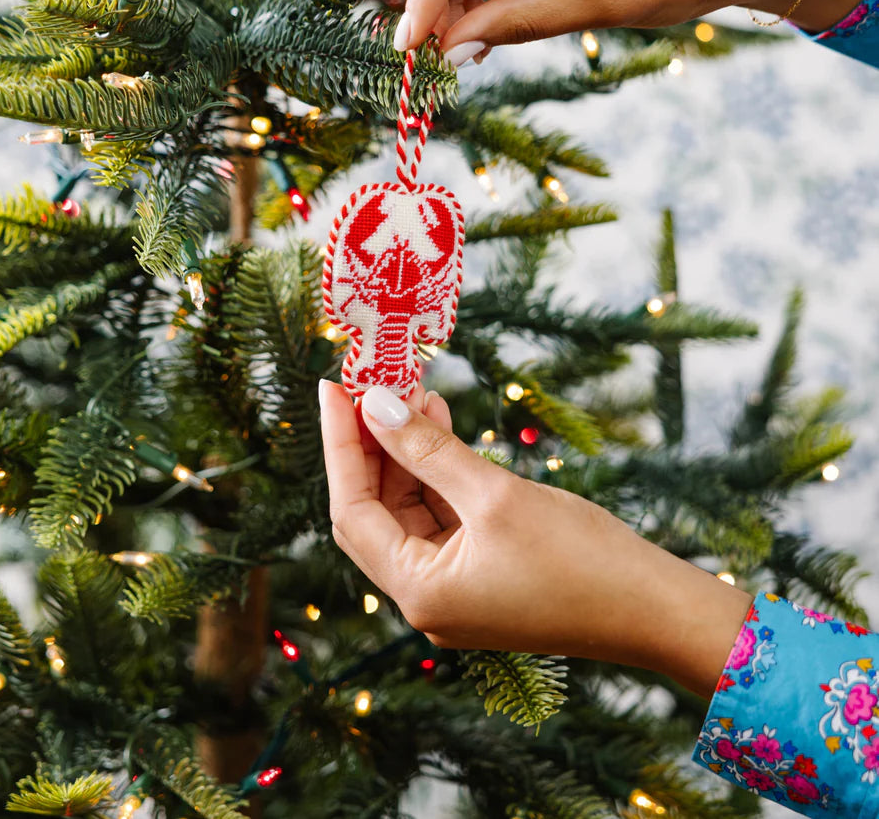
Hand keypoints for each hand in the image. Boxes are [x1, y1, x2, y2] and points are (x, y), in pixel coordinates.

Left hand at [319, 380, 751, 697]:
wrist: (656, 609)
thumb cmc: (581, 558)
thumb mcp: (495, 494)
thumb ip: (427, 449)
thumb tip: (376, 404)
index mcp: (418, 592)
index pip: (351, 509)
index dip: (338, 443)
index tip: (332, 386)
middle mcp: (426, 597)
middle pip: (376, 509)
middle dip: (373, 442)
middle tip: (373, 379)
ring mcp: (455, 588)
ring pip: (410, 509)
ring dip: (408, 450)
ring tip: (414, 389)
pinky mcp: (483, 574)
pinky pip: (443, 516)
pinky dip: (438, 471)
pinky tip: (442, 423)